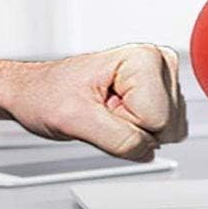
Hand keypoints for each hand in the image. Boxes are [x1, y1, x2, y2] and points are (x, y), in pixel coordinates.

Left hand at [0, 44, 187, 161]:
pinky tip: (117, 115)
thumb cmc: (47, 95)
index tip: (102, 109)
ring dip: (134, 132)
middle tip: (103, 112)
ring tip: (107, 111)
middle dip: (133, 130)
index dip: (127, 126)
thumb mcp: (74, 120)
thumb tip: (147, 150)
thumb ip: (117, 138)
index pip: (158, 120)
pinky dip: (138, 133)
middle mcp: (159, 64)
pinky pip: (164, 136)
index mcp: (144, 58)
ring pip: (169, 134)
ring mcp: (163, 81)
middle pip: (168, 128)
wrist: (37, 92)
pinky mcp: (162, 98)